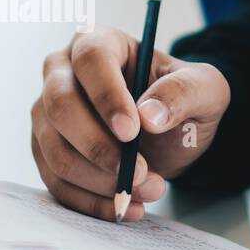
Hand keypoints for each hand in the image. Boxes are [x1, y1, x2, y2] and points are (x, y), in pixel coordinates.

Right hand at [31, 26, 230, 221]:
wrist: (170, 134)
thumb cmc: (181, 100)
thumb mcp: (204, 89)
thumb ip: (185, 92)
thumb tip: (149, 115)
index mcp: (97, 42)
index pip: (90, 59)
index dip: (106, 96)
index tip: (132, 132)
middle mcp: (61, 73)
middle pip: (59, 105)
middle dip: (98, 147)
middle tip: (139, 173)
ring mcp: (47, 114)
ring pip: (54, 150)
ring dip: (99, 180)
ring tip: (147, 190)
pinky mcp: (45, 151)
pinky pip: (56, 182)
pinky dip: (90, 202)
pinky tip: (126, 207)